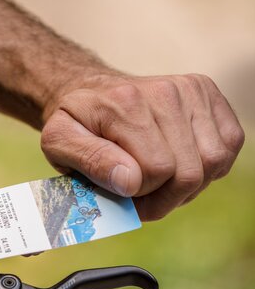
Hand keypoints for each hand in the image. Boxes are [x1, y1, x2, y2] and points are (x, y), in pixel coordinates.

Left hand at [40, 73, 244, 220]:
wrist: (90, 92)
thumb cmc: (74, 124)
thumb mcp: (58, 143)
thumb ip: (90, 162)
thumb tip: (130, 182)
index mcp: (125, 103)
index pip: (156, 171)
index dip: (139, 196)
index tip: (120, 195)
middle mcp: (164, 91)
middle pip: (190, 172)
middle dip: (164, 199)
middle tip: (140, 199)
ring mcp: (191, 89)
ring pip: (214, 163)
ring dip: (186, 187)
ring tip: (158, 182)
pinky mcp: (208, 93)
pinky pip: (229, 145)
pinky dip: (208, 167)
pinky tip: (179, 165)